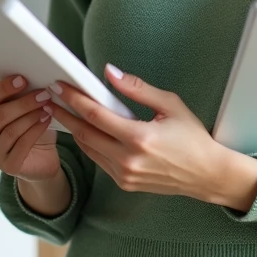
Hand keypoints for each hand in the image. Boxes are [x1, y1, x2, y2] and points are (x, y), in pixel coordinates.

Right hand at [0, 75, 59, 181]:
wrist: (40, 156)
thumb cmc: (27, 127)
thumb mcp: (19, 108)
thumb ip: (16, 95)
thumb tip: (25, 78)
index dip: (5, 87)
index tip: (23, 79)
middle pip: (0, 115)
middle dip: (24, 102)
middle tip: (43, 93)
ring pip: (11, 130)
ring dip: (32, 115)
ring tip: (48, 106)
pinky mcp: (8, 167)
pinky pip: (23, 144)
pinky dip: (37, 129)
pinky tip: (47, 120)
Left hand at [50, 64, 256, 211]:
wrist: (206, 174)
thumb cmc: (192, 138)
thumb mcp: (170, 105)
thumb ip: (137, 89)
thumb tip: (111, 73)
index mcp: (139, 138)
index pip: (96, 115)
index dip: (74, 99)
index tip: (61, 87)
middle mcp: (128, 160)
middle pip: (84, 133)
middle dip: (64, 114)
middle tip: (50, 98)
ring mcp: (125, 175)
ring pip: (88, 149)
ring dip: (73, 130)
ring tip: (60, 112)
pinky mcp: (125, 183)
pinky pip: (99, 160)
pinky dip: (88, 144)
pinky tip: (83, 131)